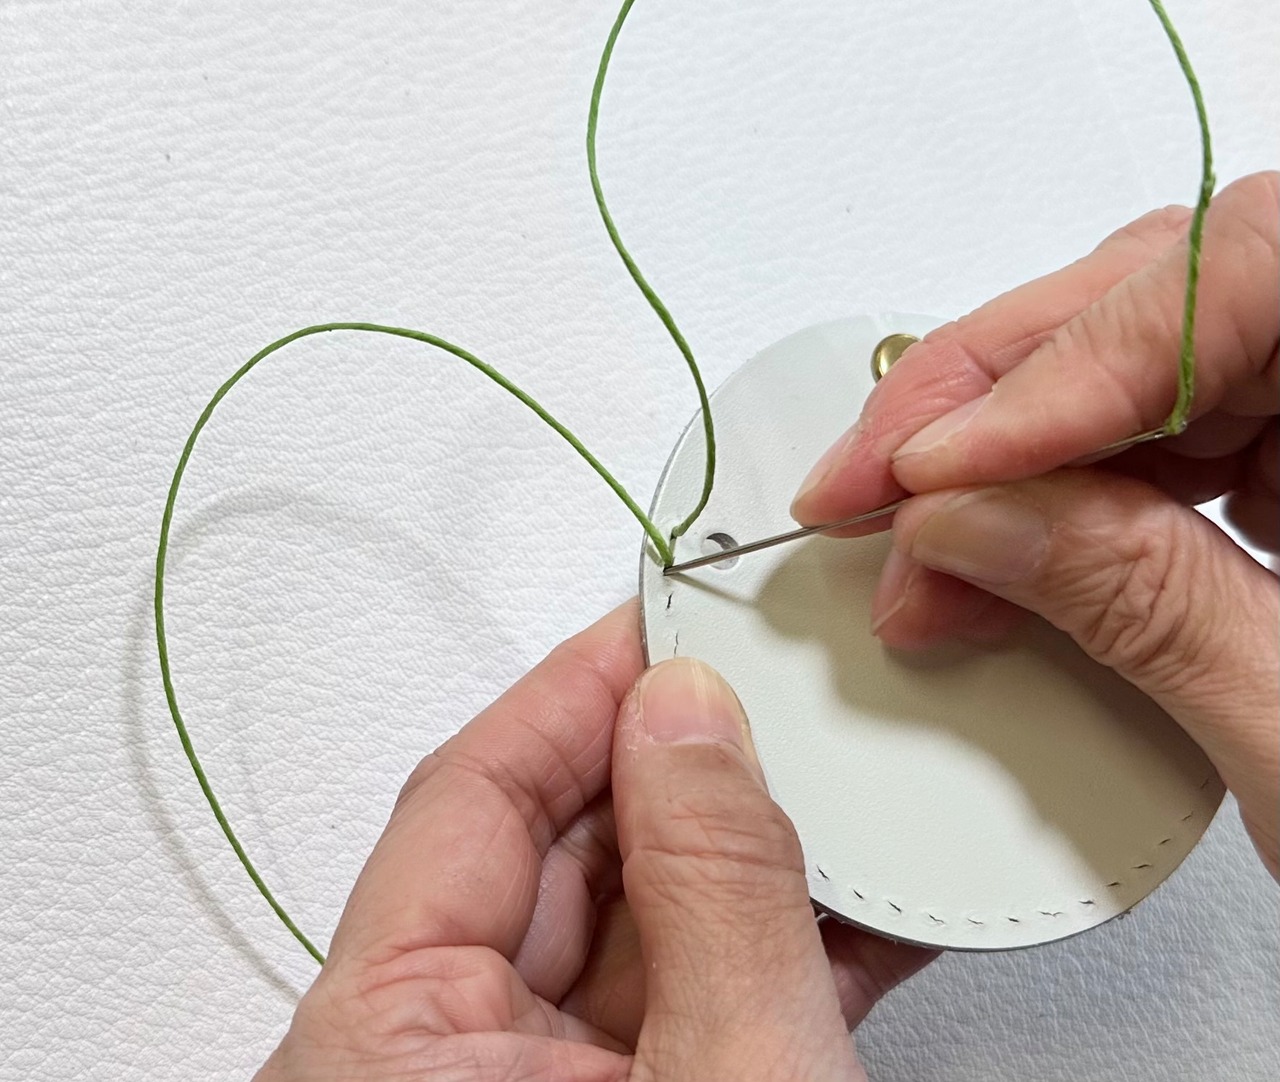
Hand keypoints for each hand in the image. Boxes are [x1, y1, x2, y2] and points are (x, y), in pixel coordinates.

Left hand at [256, 604, 934, 1081]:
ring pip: (639, 923)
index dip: (577, 688)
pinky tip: (857, 896)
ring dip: (747, 858)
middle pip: (559, 849)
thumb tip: (696, 719)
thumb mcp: (726, 1079)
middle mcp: (442, 1059)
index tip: (665, 619)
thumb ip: (712, 894)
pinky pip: (688, 998)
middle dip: (683, 766)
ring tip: (840, 782)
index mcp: (386, 1046)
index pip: (471, 797)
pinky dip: (772, 949)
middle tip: (774, 690)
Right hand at [791, 171, 1278, 878]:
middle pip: (1163, 302)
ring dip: (995, 458)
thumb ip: (1146, 608)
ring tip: (913, 548)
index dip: (1070, 361)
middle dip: (990, 400)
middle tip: (876, 483)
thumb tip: (974, 517)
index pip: (1243, 275)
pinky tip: (981, 548)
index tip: (942, 469)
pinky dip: (1043, 493)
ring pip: (1132, 368)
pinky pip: (1145, 439)